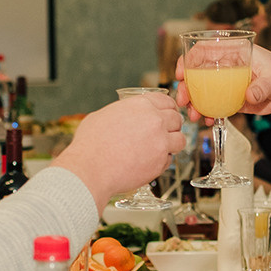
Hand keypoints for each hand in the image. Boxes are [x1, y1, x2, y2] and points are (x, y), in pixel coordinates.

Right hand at [52, 94, 184, 211]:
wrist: (90, 169)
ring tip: (161, 149)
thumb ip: (121, 113)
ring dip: (172, 143)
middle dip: (172, 126)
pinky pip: (170, 159)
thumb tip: (123, 115)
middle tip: (165, 133)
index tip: (167, 114)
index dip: (168, 108)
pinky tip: (149, 162)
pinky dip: (163, 161)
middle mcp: (155, 120)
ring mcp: (161, 142)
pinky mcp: (161, 162)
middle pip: (177, 119)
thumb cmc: (90, 144)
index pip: (166, 101)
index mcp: (141, 105)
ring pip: (180, 139)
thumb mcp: (102, 115)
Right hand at [174, 44, 270, 117]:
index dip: (188, 59)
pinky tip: (206, 120)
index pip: (204, 49)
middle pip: (196, 72)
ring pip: (201, 90)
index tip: (181, 74)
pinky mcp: (229, 98)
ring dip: (193, 103)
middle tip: (183, 100)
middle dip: (185, 86)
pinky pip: (212, 104)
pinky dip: (207, 112)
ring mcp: (225, 83)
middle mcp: (225, 66)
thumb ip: (263, 86)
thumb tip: (250, 95)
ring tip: (194, 115)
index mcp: (233, 52)